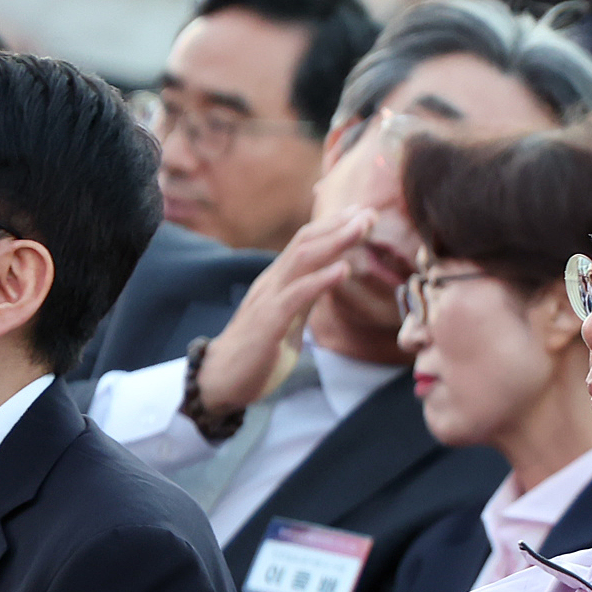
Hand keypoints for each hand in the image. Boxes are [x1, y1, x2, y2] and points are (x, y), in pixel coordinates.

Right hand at [193, 210, 373, 416]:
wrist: (221, 380)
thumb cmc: (258, 351)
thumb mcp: (291, 319)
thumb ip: (308, 296)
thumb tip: (330, 278)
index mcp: (278, 281)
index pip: (306, 244)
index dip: (333, 227)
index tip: (362, 214)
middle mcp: (272, 282)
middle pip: (306, 243)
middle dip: (339, 226)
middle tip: (369, 212)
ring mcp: (269, 299)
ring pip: (302, 260)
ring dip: (335, 242)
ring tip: (361, 229)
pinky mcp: (269, 322)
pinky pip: (297, 296)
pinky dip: (321, 280)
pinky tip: (344, 270)